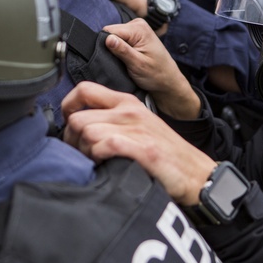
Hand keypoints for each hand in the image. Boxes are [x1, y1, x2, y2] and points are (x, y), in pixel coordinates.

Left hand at [62, 82, 216, 205]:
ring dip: (83, 152)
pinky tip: (104, 165)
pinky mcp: (141, 148)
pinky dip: (97, 158)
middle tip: (79, 154)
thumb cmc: (165, 154)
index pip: (84, 89)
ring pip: (86, 132)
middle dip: (71, 140)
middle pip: (78, 117)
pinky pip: (103, 146)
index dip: (67, 107)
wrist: (195, 173)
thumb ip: (111, 121)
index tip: (68, 125)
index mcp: (126, 102)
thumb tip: (77, 129)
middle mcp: (129, 111)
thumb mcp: (138, 126)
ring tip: (93, 162)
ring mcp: (135, 128)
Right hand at [103, 19, 200, 119]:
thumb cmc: (156, 74)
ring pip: (113, 36)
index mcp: (138, 28)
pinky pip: (119, 39)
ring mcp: (136, 29)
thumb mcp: (137, 65)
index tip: (116, 59)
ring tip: (127, 61)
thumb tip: (107, 38)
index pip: (109, 31)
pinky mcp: (135, 35)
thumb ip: (122, 50)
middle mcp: (137, 24)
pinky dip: (120, 49)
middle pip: (111, 32)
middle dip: (112, 48)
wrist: (168, 80)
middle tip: (123, 62)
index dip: (107, 45)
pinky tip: (128, 58)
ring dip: (116, 50)